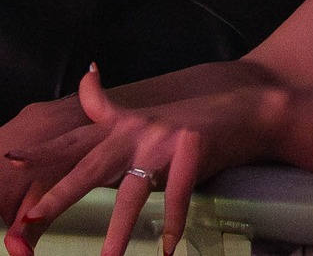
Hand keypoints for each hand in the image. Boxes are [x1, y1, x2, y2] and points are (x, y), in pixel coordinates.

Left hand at [4, 67, 280, 255]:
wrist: (250, 109)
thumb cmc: (198, 123)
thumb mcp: (150, 118)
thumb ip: (113, 117)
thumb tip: (87, 109)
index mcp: (124, 125)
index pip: (77, 138)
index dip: (45, 150)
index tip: (11, 158)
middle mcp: (139, 129)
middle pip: (91, 166)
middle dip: (59, 194)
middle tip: (31, 219)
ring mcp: (166, 138)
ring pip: (134, 192)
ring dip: (119, 230)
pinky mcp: (194, 146)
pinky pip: (179, 194)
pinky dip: (173, 223)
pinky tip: (168, 248)